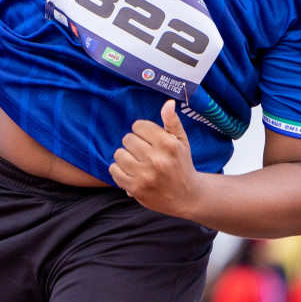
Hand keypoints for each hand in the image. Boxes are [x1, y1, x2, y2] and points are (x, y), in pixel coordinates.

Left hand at [109, 100, 202, 216]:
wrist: (186, 197)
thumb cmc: (182, 165)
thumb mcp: (182, 142)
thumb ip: (172, 122)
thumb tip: (168, 103)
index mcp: (168, 145)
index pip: (139, 126)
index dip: (141, 131)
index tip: (147, 139)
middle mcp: (157, 159)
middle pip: (127, 139)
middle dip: (133, 144)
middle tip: (143, 152)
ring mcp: (145, 175)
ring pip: (119, 154)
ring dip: (125, 157)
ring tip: (136, 162)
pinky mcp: (135, 188)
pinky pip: (113, 170)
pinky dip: (119, 170)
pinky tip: (130, 172)